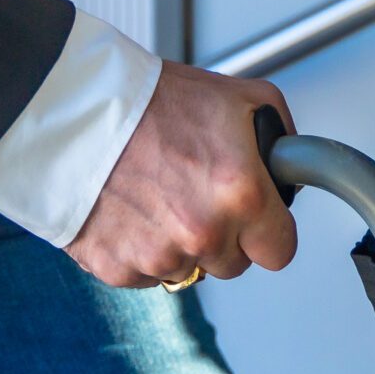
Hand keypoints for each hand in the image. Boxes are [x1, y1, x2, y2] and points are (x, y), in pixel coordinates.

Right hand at [66, 63, 296, 289]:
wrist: (82, 111)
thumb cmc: (158, 101)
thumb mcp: (246, 99)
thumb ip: (281, 142)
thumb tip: (291, 170)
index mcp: (242, 193)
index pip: (280, 252)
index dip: (270, 234)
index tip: (261, 222)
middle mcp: (204, 232)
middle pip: (233, 264)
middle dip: (225, 236)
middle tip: (201, 195)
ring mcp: (158, 255)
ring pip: (189, 270)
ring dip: (181, 244)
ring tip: (161, 194)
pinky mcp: (116, 268)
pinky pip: (146, 274)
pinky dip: (142, 249)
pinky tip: (134, 209)